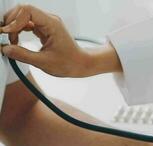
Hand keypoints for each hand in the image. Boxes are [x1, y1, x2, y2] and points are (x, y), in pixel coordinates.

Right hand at [1, 4, 120, 76]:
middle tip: (6, 38)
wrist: (80, 64)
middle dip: (11, 23)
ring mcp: (47, 24)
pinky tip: (16, 41)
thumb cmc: (69, 63)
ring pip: (23, 17)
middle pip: (23, 11)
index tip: (7, 33)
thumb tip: (6, 49)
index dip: (14, 20)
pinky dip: (18, 30)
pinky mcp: (44, 29)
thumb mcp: (44, 62)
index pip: (28, 11)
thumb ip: (23, 55)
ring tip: (12, 42)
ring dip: (14, 27)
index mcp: (52, 24)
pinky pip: (27, 24)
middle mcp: (49, 21)